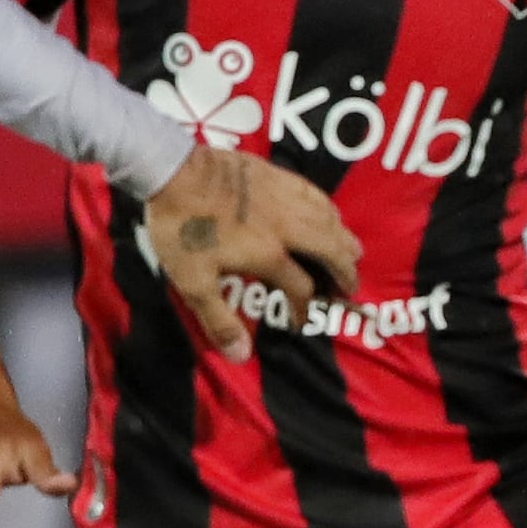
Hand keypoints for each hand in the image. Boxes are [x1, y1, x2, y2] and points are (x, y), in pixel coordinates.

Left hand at [142, 145, 361, 354]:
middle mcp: (287, 227)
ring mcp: (285, 198)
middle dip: (344, 271)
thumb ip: (219, 321)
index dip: (303, 308)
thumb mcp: (192, 283)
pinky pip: (316, 193)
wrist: (173, 170)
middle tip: (351, 287)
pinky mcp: (278, 175)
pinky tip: (330, 212)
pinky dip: (330, 209)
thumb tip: (241, 357)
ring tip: (354, 252)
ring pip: (329, 219)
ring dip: (344, 240)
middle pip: (330, 249)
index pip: (300, 288)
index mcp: (268, 255)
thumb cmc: (182, 230)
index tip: (299, 320)